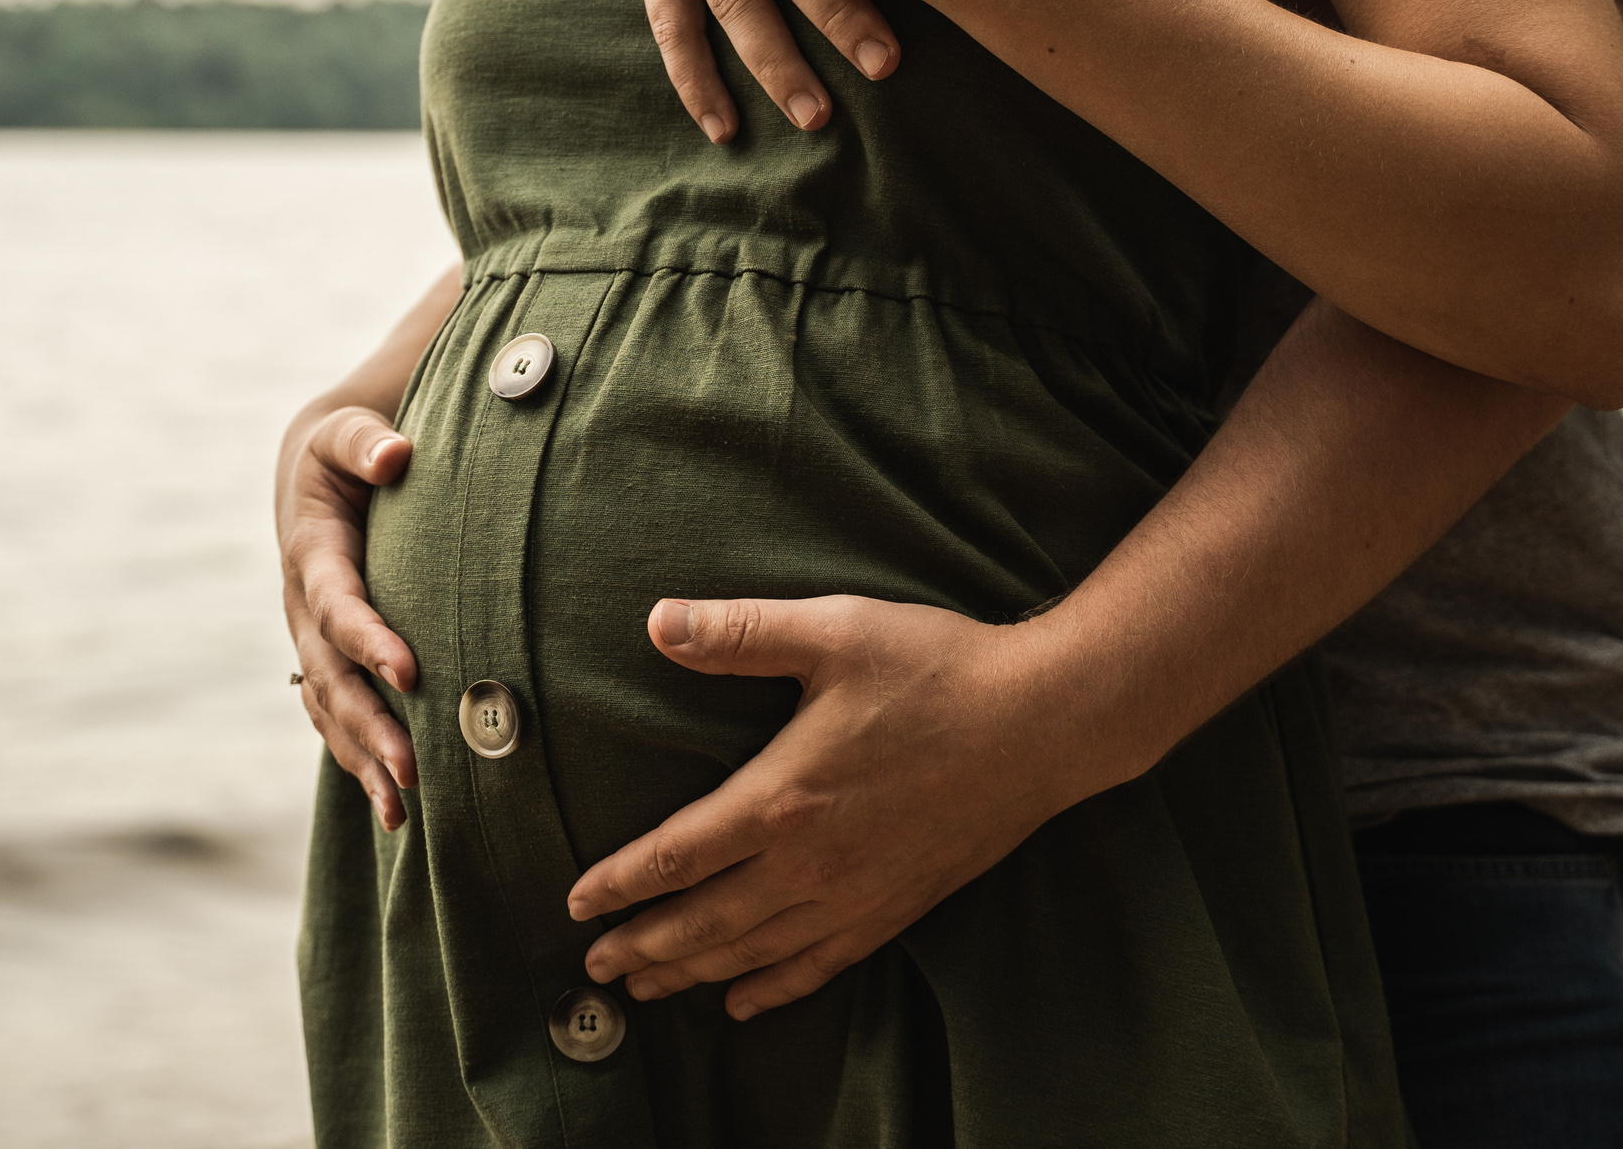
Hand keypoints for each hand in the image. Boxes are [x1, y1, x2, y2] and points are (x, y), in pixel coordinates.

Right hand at [278, 404, 421, 828]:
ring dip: (364, 761)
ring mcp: (310, 644)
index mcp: (312, 555)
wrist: (314, 476)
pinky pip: (336, 723)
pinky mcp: (327, 664)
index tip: (410, 673)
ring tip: (401, 809)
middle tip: (413, 768)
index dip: (369, 640)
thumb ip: (367, 443)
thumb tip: (397, 456)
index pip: (339, 606)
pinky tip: (396, 814)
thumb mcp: (346, 432)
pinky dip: (360, 765)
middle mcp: (303, 610)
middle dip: (370, 725)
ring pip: (331, 713)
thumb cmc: (345, 450)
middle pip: (332, 679)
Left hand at [567, 594, 1101, 1019]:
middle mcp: (812, 862)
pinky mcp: (899, 904)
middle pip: (704, 922)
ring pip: (754, 952)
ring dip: (692, 973)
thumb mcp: (835, 631)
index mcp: (783, 797)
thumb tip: (658, 621)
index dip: (619, 884)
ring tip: (646, 988)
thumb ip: (741, 632)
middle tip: (592, 969)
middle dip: (642, 947)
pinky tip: (744, 1002)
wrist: (1046, 722)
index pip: (676, 856)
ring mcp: (857, 892)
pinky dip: (773, 988)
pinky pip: (820, 962)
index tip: (575, 906)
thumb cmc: (940, 669)